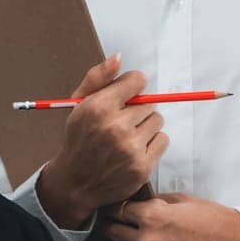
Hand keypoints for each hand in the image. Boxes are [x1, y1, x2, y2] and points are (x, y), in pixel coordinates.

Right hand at [36, 55, 166, 228]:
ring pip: (158, 120)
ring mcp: (131, 148)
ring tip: (128, 136)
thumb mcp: (79, 105)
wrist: (75, 182)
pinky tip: (135, 149)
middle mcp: (115, 127)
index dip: (134, 87)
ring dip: (147, 126)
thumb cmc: (79, 139)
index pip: (137, 81)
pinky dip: (153, 143)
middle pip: (150, 103)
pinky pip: (164, 140)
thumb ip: (98, 78)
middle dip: (138, 110)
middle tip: (122, 122)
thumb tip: (119, 57)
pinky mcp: (143, 166)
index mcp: (98, 108)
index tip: (128, 95)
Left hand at [102, 193, 239, 240]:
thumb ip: (156, 203)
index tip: (114, 208)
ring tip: (124, 240)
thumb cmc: (216, 221)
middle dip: (112, 225)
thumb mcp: (185, 201)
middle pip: (112, 233)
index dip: (114, 207)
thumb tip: (138, 205)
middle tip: (115, 223)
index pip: (116, 210)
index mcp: (154, 217)